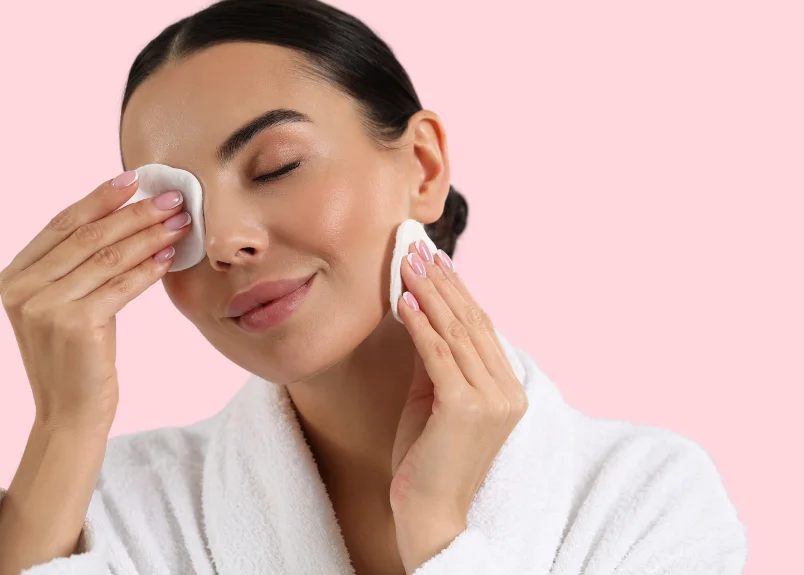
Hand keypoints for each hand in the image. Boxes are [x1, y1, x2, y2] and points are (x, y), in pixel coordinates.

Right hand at [0, 170, 191, 431]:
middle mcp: (20, 288)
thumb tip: (130, 223)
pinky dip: (148, 269)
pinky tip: (169, 256)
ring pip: (107, 257)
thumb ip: (83, 269)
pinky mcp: (72, 323)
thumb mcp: (71, 305)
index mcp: (14, 278)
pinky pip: (121, 285)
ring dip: (149, 235)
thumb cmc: (78, 359)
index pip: (61, 225)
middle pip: (87, 236)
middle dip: (134, 213)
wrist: (71, 414)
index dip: (99, 199)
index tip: (132, 179)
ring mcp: (43, 306)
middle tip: (172, 199)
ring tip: (180, 223)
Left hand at [390, 240, 528, 573]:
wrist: (431, 515)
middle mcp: (507, 390)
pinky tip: (405, 300)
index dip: (458, 291)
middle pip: (472, 322)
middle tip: (418, 249)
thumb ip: (435, 361)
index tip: (437, 261)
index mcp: (507, 388)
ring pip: (457, 332)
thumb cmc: (428, 460)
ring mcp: (492, 399)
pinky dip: (421, 324)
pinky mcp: (466, 408)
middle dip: (442, 282)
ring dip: (430, 293)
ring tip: (408, 263)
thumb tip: (420, 312)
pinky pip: (439, 355)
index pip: (481, 328)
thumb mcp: (434, 400)